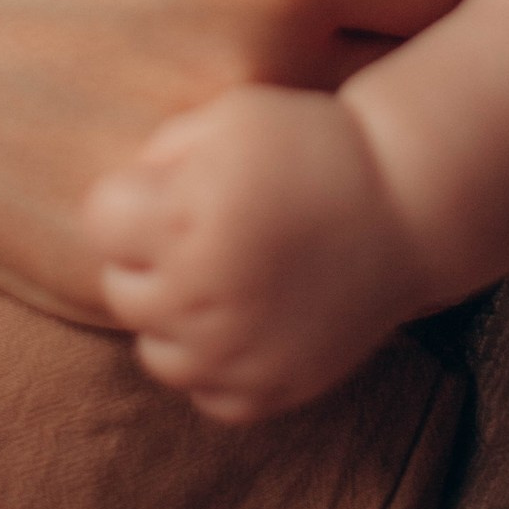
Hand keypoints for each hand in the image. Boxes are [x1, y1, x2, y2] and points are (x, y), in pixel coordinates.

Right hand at [0, 0, 474, 317]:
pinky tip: (196, 162)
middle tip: (345, 13)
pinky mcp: (121, 283)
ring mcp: (184, 204)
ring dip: (328, 151)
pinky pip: (241, 276)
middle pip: (416, 99)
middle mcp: (246, 93)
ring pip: (334, 199)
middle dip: (401, 58)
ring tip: (275, 84)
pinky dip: (238, 232)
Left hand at [85, 83, 427, 421]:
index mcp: (184, 218)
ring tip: (219, 277)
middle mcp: (202, 294)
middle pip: (121, 287)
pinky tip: (243, 319)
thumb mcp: (228, 116)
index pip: (99, 222)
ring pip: (156, 350)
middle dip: (146, 255)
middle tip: (199, 230)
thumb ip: (161, 154)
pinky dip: (215, 363)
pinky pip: (207, 393)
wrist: (408, 203)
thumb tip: (124, 197)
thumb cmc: (313, 144)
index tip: (167, 190)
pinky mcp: (273, 389)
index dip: (129, 199)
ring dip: (173, 315)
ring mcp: (237, 351)